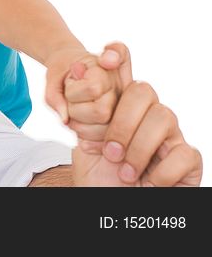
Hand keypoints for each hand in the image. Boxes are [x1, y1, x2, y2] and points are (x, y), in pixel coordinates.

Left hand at [45, 46, 117, 133]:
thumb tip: (65, 120)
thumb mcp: (52, 76)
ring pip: (103, 130)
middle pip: (101, 113)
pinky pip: (105, 141)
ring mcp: (124, 108)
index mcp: (108, 70)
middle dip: (76, 110)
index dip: (74, 91)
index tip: (70, 80)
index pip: (93, 88)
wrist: (71, 68)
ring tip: (76, 110)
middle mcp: (122, 89)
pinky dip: (88, 139)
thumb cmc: (64, 70)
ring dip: (80, 126)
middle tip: (71, 99)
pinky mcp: (120, 125)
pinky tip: (81, 126)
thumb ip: (54, 95)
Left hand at [69, 43, 201, 186]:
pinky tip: (148, 182)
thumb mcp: (82, 144)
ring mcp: (171, 135)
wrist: (111, 206)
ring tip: (123, 172)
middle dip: (122, 121)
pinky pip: (183, 151)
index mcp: (120, 106)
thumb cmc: (99, 176)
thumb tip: (72, 80)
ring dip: (138, 148)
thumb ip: (78, 116)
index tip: (104, 58)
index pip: (124, 68)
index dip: (118, 54)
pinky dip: (161, 171)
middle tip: (109, 151)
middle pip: (143, 90)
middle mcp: (148, 114)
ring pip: (165, 116)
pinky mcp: (188, 159)